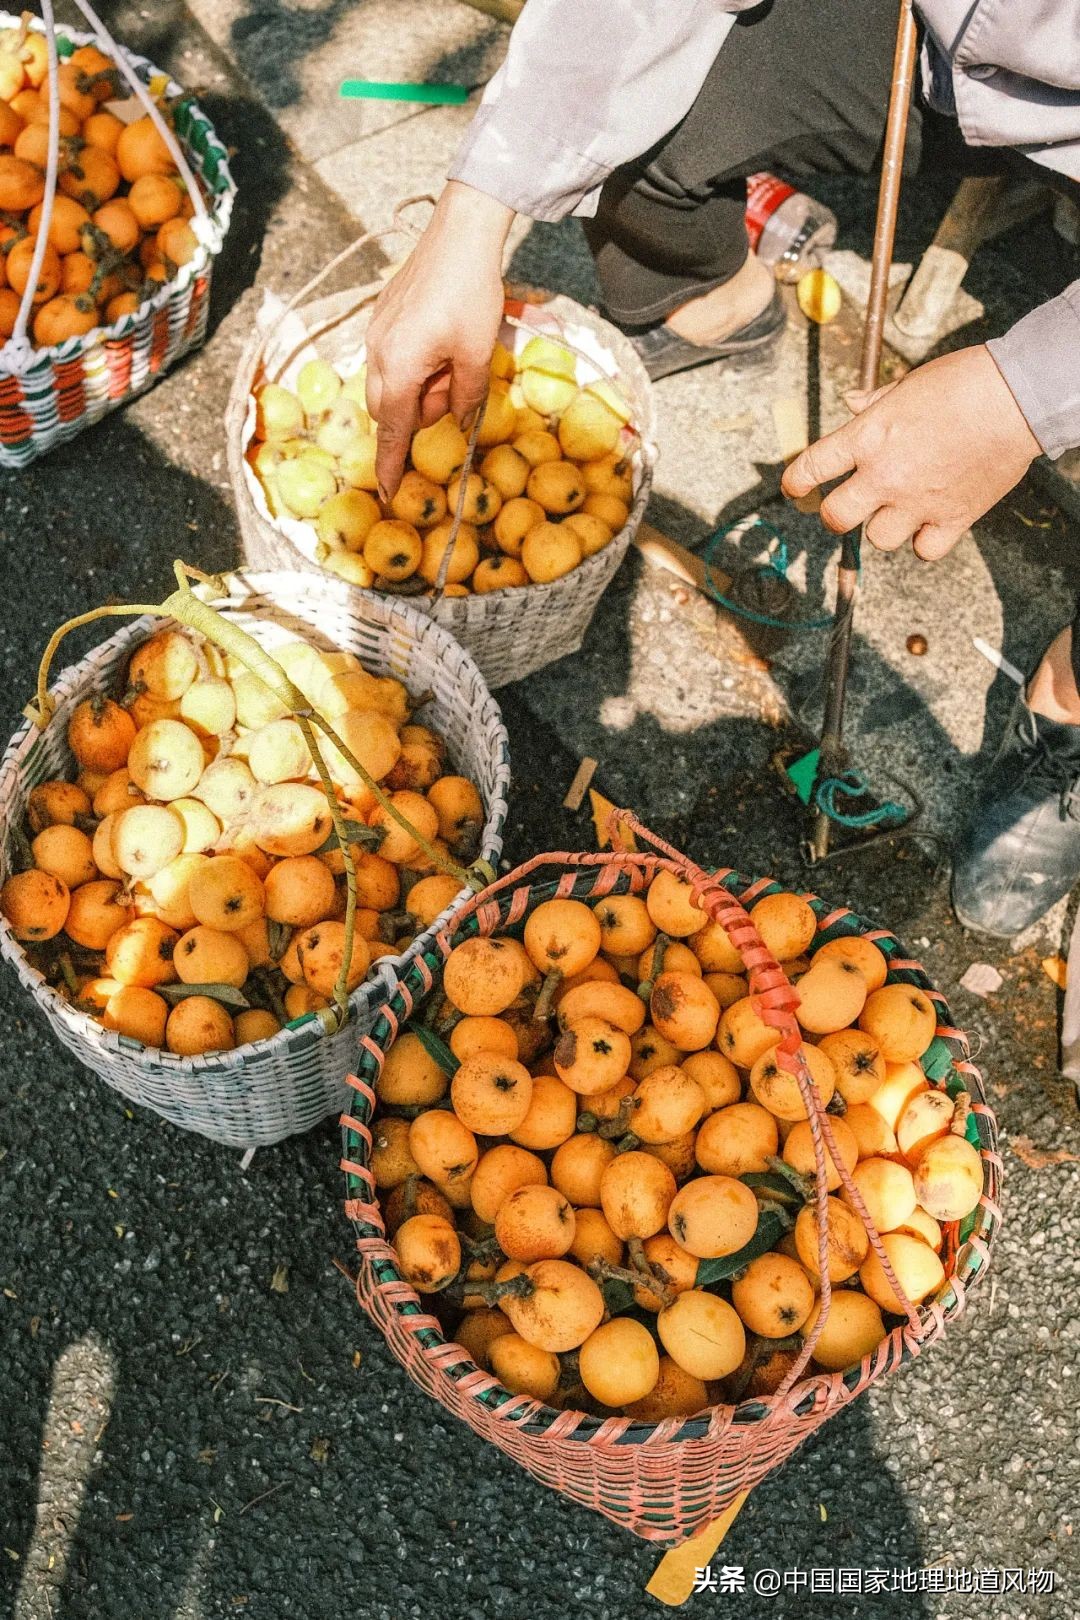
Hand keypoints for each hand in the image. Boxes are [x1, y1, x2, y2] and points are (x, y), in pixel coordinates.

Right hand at [365, 182, 513, 497]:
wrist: (459, 235)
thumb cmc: (472, 294)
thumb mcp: (477, 355)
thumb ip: (465, 396)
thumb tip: (457, 421)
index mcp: (399, 368)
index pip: (391, 431)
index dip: (391, 465)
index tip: (387, 493)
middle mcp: (378, 354)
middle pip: (389, 409)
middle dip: (419, 410)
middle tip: (454, 383)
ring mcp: (376, 334)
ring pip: (391, 384)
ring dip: (420, 385)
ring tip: (451, 354)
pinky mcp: (381, 318)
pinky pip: (392, 358)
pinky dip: (415, 363)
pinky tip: (440, 338)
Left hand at [781, 345, 1041, 559]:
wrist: (1016, 397)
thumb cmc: (963, 382)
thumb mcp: (907, 384)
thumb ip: (874, 402)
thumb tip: (850, 401)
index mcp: (869, 437)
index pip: (812, 467)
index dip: (796, 481)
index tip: (794, 487)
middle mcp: (886, 475)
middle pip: (835, 517)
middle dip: (835, 514)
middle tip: (846, 507)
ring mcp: (918, 502)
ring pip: (879, 539)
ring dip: (884, 527)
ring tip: (901, 508)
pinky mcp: (952, 519)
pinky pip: (924, 551)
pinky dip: (925, 542)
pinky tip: (931, 524)